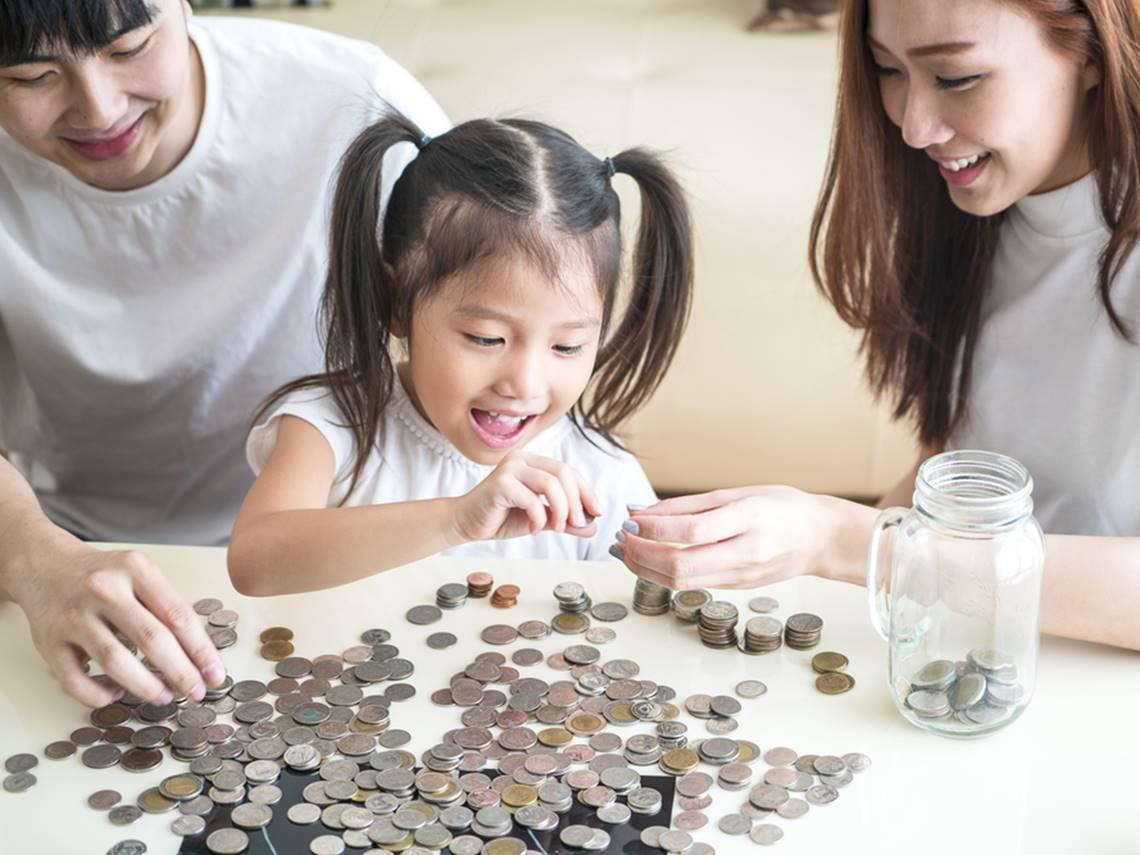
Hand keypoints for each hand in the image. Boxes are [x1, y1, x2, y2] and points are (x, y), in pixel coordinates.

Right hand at [11, 542, 225, 707]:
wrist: (43, 565)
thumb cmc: (103, 575)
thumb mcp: (139, 574)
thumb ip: (165, 606)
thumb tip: (199, 656)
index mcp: (135, 570)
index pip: (177, 615)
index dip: (200, 650)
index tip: (215, 674)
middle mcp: (104, 589)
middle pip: (152, 638)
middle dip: (180, 672)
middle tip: (196, 692)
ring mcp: (73, 616)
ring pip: (115, 660)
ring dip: (145, 686)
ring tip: (165, 697)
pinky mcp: (48, 641)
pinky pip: (75, 679)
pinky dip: (98, 694)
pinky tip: (115, 694)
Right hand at [453, 451, 602, 542]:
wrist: (466, 524)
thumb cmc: (501, 518)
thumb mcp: (541, 519)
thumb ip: (565, 521)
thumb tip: (593, 527)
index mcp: (533, 462)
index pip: (568, 470)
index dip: (586, 490)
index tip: (597, 512)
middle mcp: (522, 459)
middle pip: (563, 473)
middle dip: (576, 501)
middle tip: (578, 523)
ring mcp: (509, 468)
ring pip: (551, 484)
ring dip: (560, 510)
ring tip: (557, 527)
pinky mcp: (500, 483)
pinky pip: (531, 500)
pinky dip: (539, 517)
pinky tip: (535, 530)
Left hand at [612, 485, 827, 588]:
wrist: (821, 539)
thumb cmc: (781, 507)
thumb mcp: (737, 493)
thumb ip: (688, 505)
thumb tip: (641, 513)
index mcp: (749, 520)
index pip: (691, 531)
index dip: (654, 529)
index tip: (630, 520)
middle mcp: (746, 552)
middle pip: (681, 566)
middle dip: (642, 555)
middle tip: (621, 539)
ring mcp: (742, 575)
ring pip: (681, 582)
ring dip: (645, 569)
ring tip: (626, 550)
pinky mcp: (737, 588)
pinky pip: (693, 584)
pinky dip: (663, 574)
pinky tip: (649, 559)